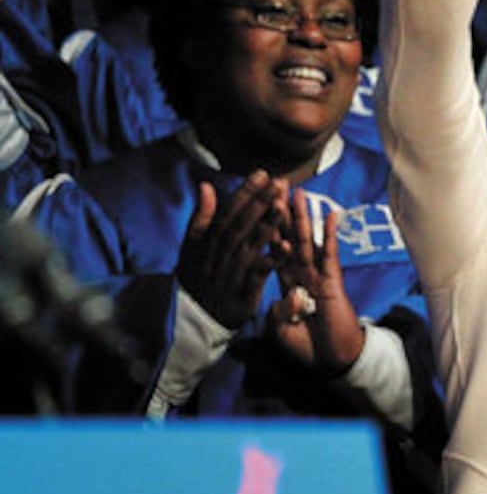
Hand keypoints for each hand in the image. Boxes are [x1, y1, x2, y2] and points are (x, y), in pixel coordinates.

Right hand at [177, 171, 288, 329]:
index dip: (245, 193)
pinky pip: (258, 274)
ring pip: (249, 246)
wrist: (192, 320)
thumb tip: (206, 186)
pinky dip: (272, 260)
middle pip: (240, 225)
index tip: (262, 173)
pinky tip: (288, 247)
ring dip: (267, 225)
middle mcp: (218, 255)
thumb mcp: (191, 248)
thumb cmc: (197, 278)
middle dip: (260, 202)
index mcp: (206, 242)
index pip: (227, 212)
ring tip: (283, 205)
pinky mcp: (242, 293)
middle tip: (279, 183)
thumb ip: (201, 218)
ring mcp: (230, 274)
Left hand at [268, 188, 364, 373]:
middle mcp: (300, 273)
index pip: (271, 249)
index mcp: (284, 282)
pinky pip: (330, 255)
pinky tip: (330, 216)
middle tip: (275, 187)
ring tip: (298, 193)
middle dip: (281, 212)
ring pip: (308, 240)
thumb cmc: (305, 344)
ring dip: (303, 216)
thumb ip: (277, 311)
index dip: (264, 227)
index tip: (257, 205)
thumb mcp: (279, 330)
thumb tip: (286, 296)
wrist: (330, 359)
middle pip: (288, 236)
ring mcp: (317, 274)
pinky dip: (330, 235)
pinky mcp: (332, 281)